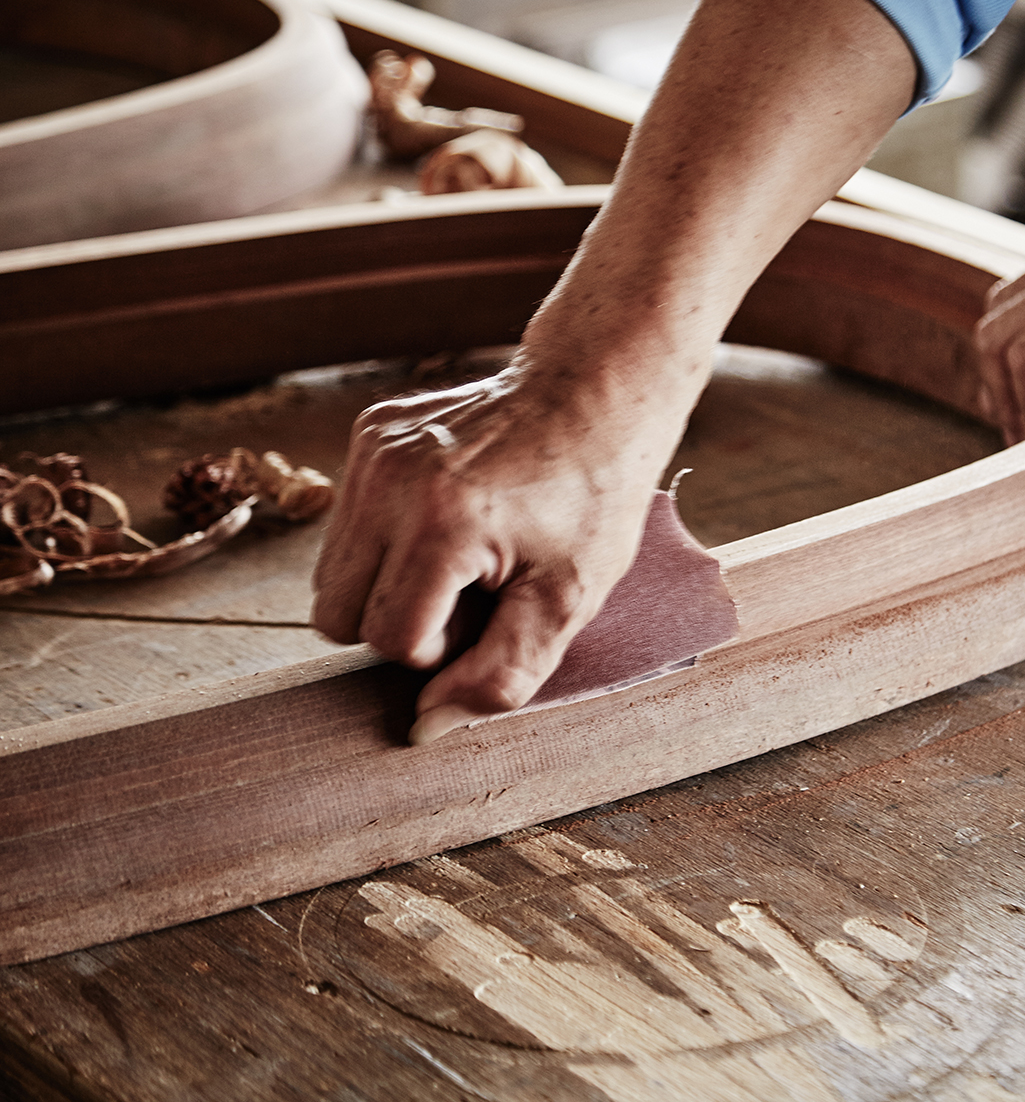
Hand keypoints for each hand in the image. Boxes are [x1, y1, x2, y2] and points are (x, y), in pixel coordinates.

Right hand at [311, 366, 662, 742]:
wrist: (593, 396)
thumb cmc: (591, 499)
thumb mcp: (569, 598)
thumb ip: (499, 674)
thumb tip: (424, 729)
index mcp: (444, 524)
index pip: (387, 639)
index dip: (437, 649)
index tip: (487, 614)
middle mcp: (393, 480)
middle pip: (336, 614)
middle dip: (399, 623)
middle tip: (471, 592)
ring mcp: (374, 449)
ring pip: (330, 574)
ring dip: (387, 584)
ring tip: (461, 556)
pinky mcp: (370, 431)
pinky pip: (345, 523)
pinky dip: (387, 538)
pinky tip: (450, 516)